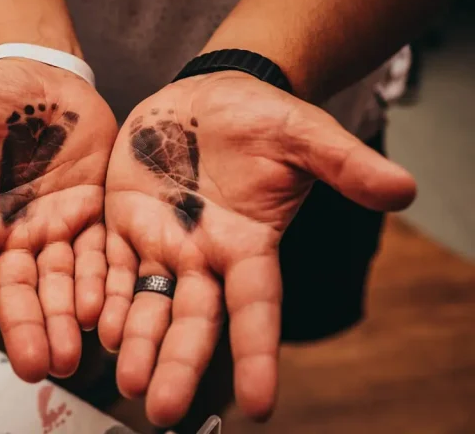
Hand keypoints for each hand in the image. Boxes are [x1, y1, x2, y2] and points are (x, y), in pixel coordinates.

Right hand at [0, 59, 116, 381]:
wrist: (38, 76)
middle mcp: (13, 234)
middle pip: (18, 290)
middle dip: (26, 328)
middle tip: (37, 365)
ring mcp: (54, 226)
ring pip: (60, 281)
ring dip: (66, 318)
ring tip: (72, 355)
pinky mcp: (92, 211)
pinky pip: (99, 252)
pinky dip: (99, 281)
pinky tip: (102, 309)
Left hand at [100, 71, 415, 424]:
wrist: (205, 98)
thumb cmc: (259, 117)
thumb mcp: (302, 134)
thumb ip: (343, 163)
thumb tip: (404, 189)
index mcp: (248, 242)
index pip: (255, 305)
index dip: (257, 353)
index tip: (259, 404)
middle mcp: (204, 254)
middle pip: (193, 318)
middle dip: (181, 362)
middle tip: (164, 408)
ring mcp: (161, 241)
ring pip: (147, 301)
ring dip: (138, 341)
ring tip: (126, 379)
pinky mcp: (124, 222)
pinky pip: (109, 265)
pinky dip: (102, 295)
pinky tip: (95, 325)